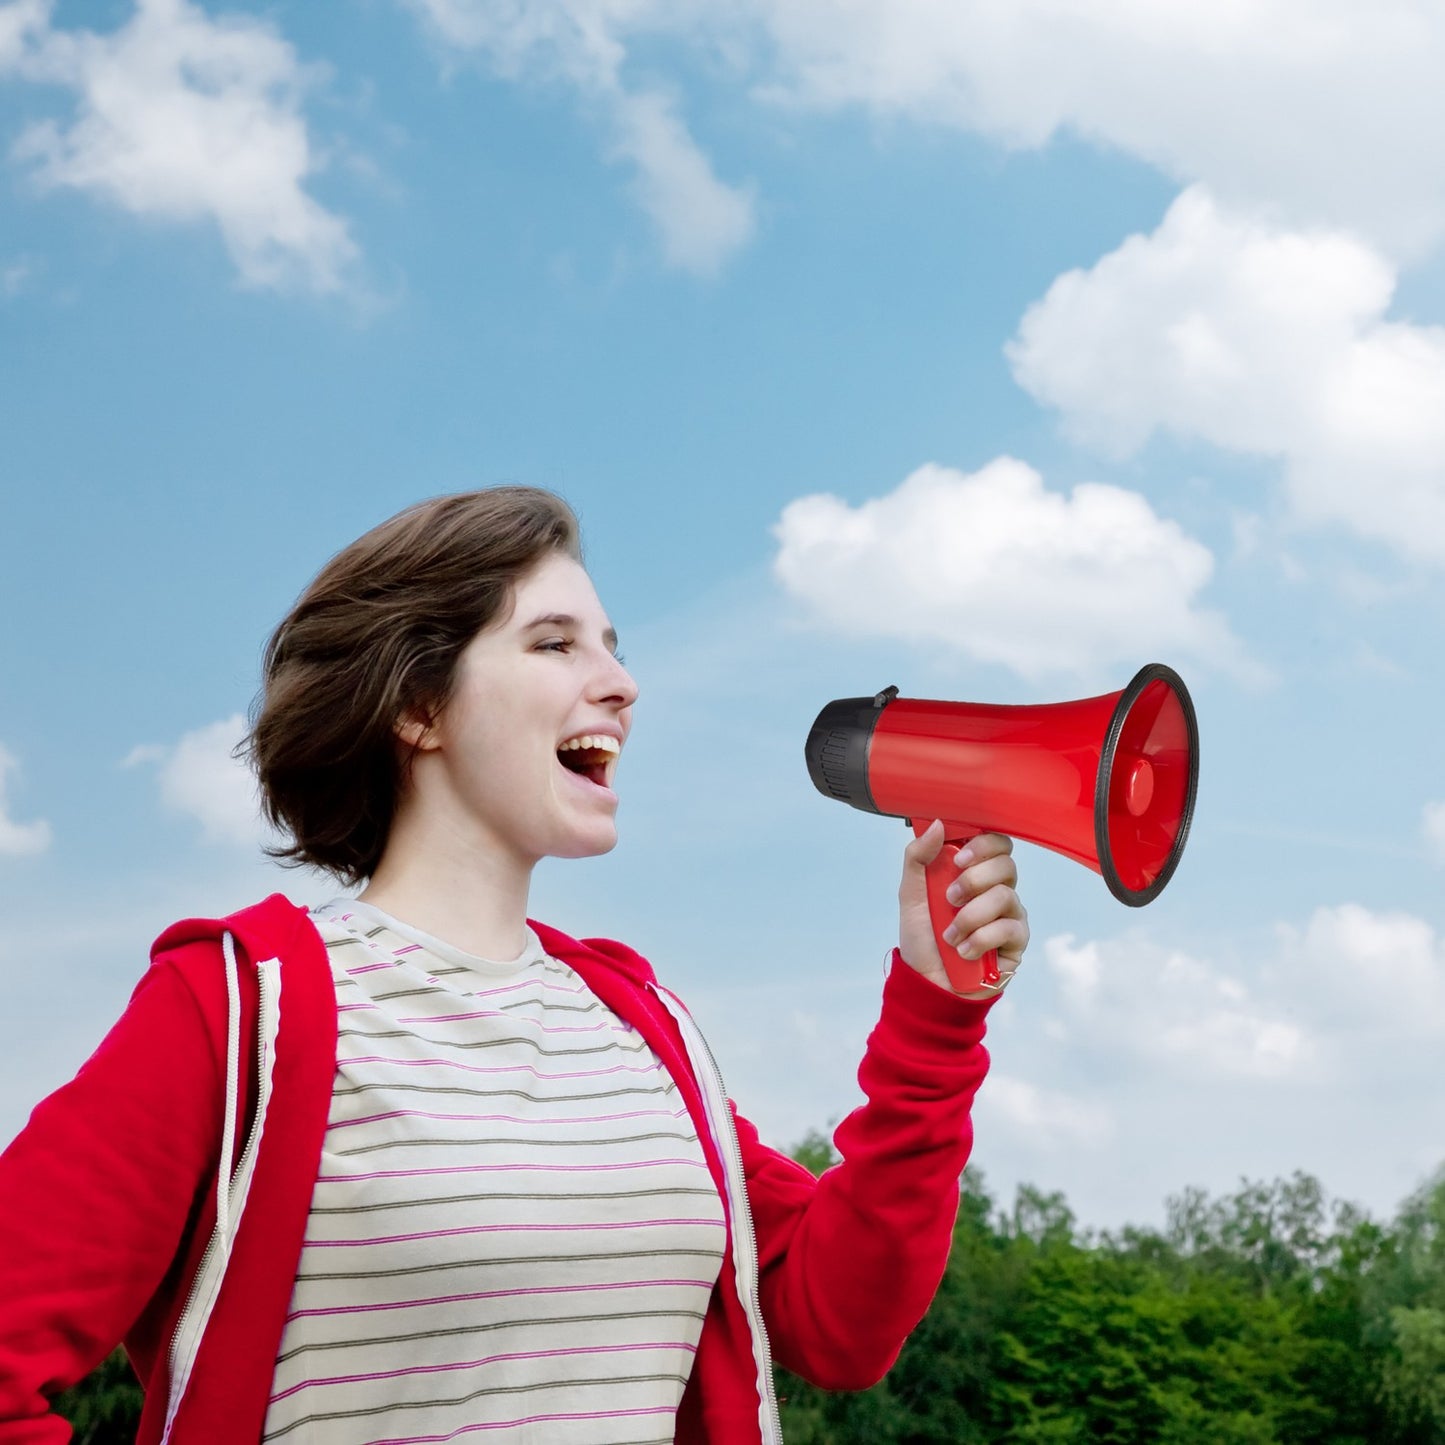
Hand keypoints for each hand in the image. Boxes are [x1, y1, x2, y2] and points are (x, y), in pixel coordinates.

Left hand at [898, 821, 1029, 998]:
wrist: (927, 983)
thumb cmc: (922, 938)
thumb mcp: (910, 895)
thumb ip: (918, 858)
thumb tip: (936, 824)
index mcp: (974, 872)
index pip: (996, 843)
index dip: (983, 844)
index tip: (959, 857)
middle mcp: (996, 889)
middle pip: (1006, 865)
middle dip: (974, 880)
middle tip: (949, 899)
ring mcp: (1009, 915)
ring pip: (1005, 896)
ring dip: (970, 916)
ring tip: (950, 936)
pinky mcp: (1016, 941)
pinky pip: (1009, 928)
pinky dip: (980, 939)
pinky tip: (964, 952)